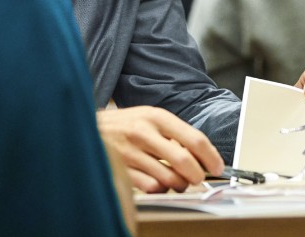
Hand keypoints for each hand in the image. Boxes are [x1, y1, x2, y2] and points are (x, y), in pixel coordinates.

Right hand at [96, 106, 222, 193]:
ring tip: (176, 180)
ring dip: (178, 184)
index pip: (194, 139)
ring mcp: (131, 152)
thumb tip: (201, 156)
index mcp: (156, 116)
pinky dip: (159, 189)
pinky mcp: (121, 169)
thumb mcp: (149, 118)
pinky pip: (150, 187)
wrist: (87, 127)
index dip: (211, 156)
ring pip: (168, 178)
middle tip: (198, 178)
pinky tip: (156, 181)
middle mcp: (144, 132)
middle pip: (184, 161)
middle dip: (197, 175)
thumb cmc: (124, 124)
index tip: (218, 166)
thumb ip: (173, 134)